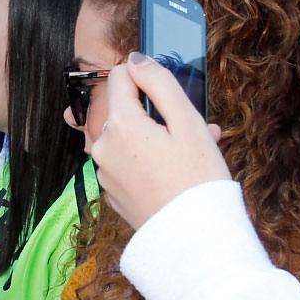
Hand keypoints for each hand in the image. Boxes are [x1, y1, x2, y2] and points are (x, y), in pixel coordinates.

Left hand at [91, 53, 229, 228]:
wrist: (192, 239)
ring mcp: (105, 172)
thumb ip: (160, 83)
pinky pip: (129, 164)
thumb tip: (136, 59)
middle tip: (196, 129)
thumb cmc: (197, 180)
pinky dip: (150, 160)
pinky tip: (179, 171)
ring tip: (195, 152)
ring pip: (130, 139)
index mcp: (119, 125)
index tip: (166, 89)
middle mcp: (103, 147)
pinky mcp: (112, 192)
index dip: (145, 76)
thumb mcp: (188, 123)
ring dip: (159, 138)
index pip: (120, 78)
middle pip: (127, 112)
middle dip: (159, 114)